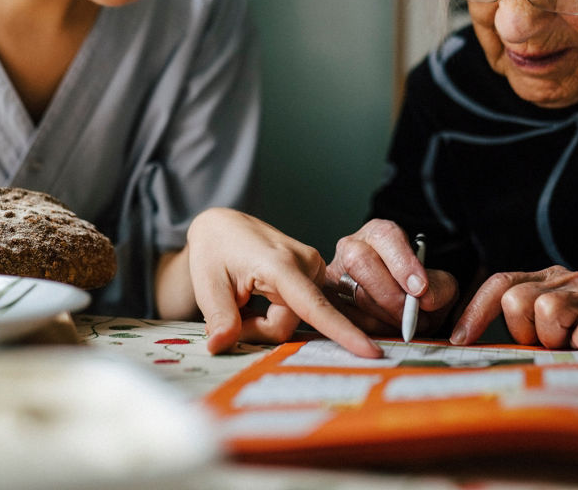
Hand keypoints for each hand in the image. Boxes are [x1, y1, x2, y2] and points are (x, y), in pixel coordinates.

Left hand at [183, 208, 381, 357]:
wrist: (223, 226)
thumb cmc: (215, 249)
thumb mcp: (207, 285)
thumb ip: (219, 318)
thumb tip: (220, 346)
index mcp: (281, 264)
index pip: (315, 307)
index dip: (342, 332)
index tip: (369, 352)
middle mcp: (306, 263)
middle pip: (290, 323)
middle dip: (259, 328)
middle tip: (233, 312)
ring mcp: (313, 268)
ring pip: (295, 319)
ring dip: (266, 321)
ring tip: (244, 299)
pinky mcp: (314, 274)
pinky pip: (299, 310)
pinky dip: (275, 312)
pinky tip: (258, 296)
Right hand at [324, 219, 458, 337]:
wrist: (405, 306)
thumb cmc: (418, 290)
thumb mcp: (439, 283)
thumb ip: (440, 287)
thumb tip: (425, 299)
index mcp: (379, 234)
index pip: (385, 237)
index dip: (402, 263)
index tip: (420, 289)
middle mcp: (351, 248)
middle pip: (360, 261)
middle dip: (390, 294)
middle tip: (413, 314)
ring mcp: (335, 274)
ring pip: (353, 293)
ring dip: (385, 315)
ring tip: (409, 325)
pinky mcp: (329, 302)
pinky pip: (347, 317)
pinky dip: (374, 329)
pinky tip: (391, 329)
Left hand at [449, 266, 577, 348]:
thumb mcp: (545, 338)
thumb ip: (513, 336)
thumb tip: (462, 350)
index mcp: (543, 281)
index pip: (499, 284)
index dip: (474, 312)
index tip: (458, 343)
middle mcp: (566, 279)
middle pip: (518, 300)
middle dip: (525, 333)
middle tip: (549, 347)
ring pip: (549, 311)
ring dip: (556, 341)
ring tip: (573, 349)